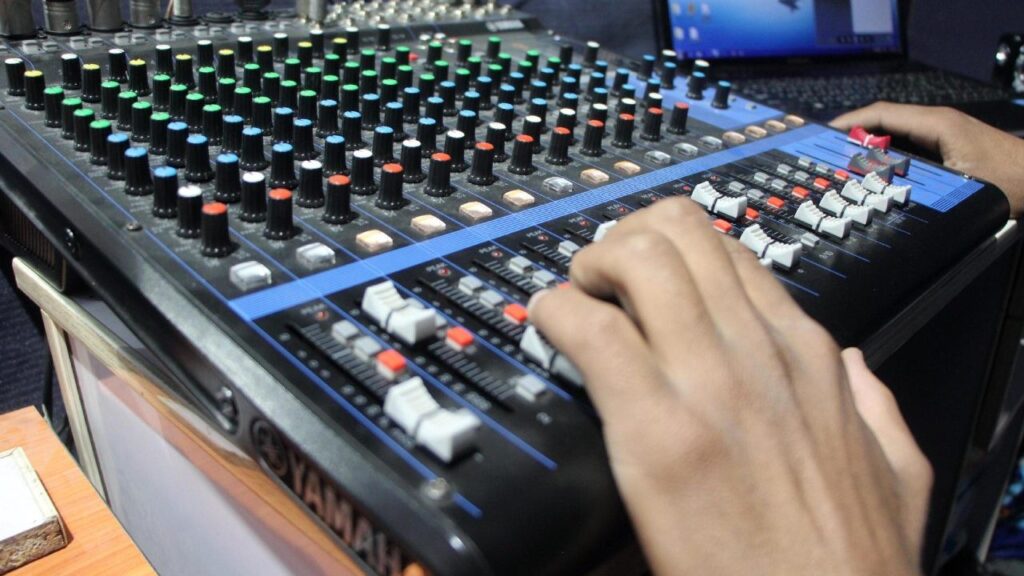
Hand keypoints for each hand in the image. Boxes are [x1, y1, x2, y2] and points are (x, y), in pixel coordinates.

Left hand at [528, 198, 932, 574]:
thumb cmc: (852, 559)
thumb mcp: (895, 469)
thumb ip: (875, 405)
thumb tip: (853, 367)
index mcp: (807, 356)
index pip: (729, 253)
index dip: (674, 249)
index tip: (643, 276)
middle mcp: (757, 352)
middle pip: (678, 232)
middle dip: (625, 237)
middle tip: (600, 276)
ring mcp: (708, 384)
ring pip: (638, 258)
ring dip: (590, 263)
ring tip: (576, 297)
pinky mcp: (657, 431)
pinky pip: (592, 331)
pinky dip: (557, 313)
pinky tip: (550, 327)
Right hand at [831, 102, 1023, 216]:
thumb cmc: (1008, 180)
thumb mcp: (955, 185)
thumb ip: (913, 184)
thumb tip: (875, 193)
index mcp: (935, 123)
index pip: (881, 114)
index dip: (849, 123)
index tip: (821, 136)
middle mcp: (936, 124)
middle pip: (884, 123)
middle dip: (853, 137)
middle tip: (825, 156)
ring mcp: (943, 134)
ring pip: (896, 136)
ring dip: (871, 149)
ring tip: (843, 167)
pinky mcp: (948, 148)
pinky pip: (909, 147)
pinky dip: (888, 157)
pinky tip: (876, 175)